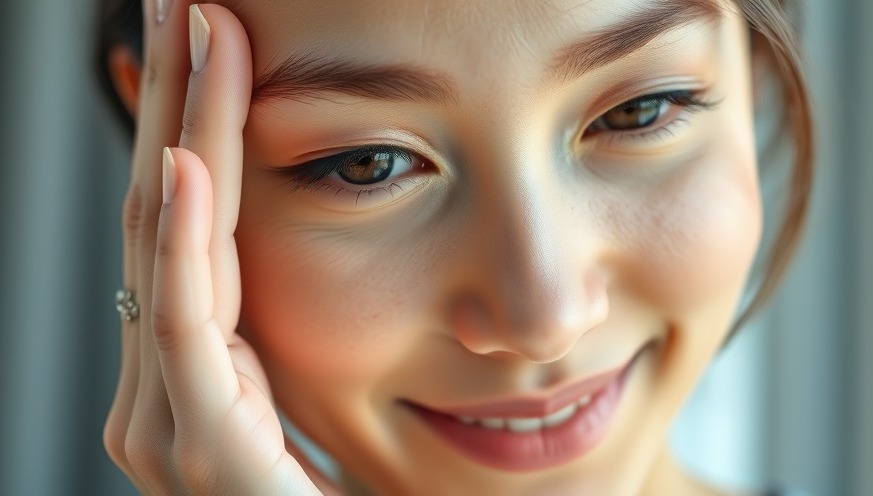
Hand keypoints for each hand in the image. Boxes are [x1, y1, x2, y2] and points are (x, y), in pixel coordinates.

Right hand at [102, 3, 331, 493]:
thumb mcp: (305, 394)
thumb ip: (278, 335)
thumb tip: (272, 258)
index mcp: (190, 366)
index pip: (186, 218)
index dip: (192, 120)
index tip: (209, 34)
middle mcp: (159, 384)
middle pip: (166, 212)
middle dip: (176, 99)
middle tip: (184, 2)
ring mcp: (166, 416)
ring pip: (171, 245)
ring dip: (184, 131)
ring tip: (195, 32)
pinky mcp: (199, 444)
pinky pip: (185, 323)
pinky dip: (183, 239)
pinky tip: (185, 161)